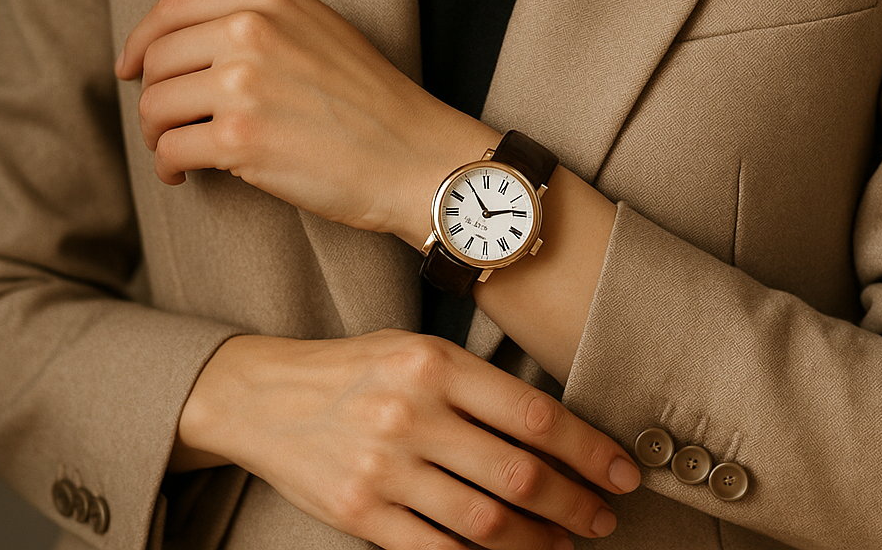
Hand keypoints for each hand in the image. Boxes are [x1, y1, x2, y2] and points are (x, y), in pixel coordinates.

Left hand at [116, 0, 490, 240]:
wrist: (415, 155)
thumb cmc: (371, 102)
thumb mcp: (318, 31)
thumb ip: (257, 22)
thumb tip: (177, 46)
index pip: (173, 7)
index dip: (141, 40)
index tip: (132, 68)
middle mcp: (252, 29)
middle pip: (157, 59)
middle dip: (153, 96)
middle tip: (169, 125)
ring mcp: (244, 83)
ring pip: (154, 105)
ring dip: (157, 135)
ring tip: (178, 151)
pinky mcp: (240, 139)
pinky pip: (170, 149)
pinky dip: (169, 166)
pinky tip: (185, 174)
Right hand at [174, 330, 639, 548]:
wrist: (259, 397)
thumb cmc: (353, 371)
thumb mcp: (416, 350)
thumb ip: (478, 384)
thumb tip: (555, 430)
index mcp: (435, 364)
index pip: (533, 414)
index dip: (588, 449)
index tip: (621, 471)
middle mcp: (413, 414)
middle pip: (519, 473)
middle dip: (576, 502)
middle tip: (605, 516)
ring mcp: (384, 467)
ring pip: (485, 521)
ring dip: (537, 539)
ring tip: (565, 541)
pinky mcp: (360, 512)